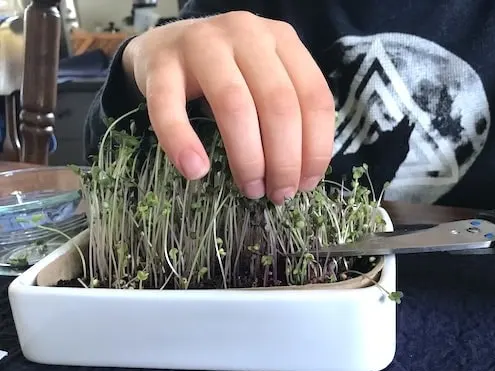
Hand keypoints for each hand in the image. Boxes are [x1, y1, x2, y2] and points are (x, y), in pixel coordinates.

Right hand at [122, 12, 334, 203]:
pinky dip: (183, 143)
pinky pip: (170, 109)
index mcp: (282, 39)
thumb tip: (302, 177)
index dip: (315, 148)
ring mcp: (200, 43)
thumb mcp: (265, 80)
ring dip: (247, 158)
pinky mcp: (159, 63)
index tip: (305, 184)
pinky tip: (196, 171)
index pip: (314, 97)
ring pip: (234, 105)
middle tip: (277, 194)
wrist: (163, 45)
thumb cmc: (226, 74)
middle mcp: (246, 34)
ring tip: (250, 189)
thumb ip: (289, 113)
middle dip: (284, 161)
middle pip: (278, 104)